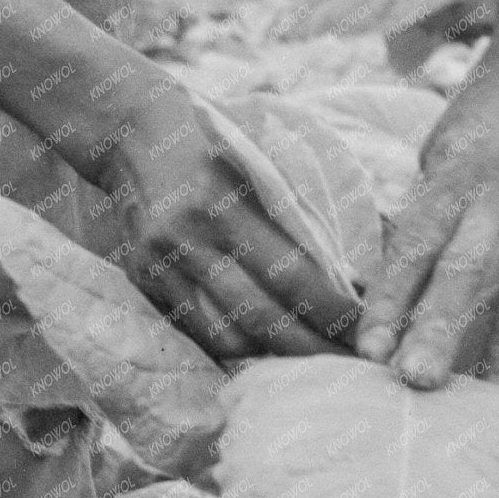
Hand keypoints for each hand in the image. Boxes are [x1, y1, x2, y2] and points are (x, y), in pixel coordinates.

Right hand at [100, 86, 360, 362]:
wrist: (131, 131)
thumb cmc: (215, 148)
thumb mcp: (260, 173)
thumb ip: (299, 228)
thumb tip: (349, 286)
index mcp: (226, 202)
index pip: (292, 274)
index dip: (333, 312)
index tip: (367, 333)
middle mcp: (189, 236)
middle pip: (260, 316)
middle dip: (311, 348)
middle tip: (350, 366)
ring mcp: (160, 262)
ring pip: (225, 335)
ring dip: (273, 355)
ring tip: (310, 361)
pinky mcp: (141, 279)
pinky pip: (195, 330)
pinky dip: (233, 344)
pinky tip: (263, 348)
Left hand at [358, 15, 498, 389]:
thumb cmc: (495, 104)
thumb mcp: (446, 142)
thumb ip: (431, 203)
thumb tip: (402, 273)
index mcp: (452, 172)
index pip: (413, 245)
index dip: (391, 300)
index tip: (368, 351)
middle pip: (465, 268)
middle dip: (439, 328)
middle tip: (418, 384)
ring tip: (492, 394)